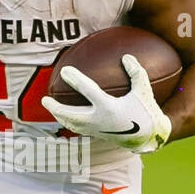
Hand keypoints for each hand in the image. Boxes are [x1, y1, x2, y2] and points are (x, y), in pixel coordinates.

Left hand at [41, 54, 171, 154]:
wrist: (149, 136)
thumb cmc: (146, 110)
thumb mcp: (144, 90)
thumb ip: (136, 72)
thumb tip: (126, 56)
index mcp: (110, 108)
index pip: (89, 92)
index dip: (76, 80)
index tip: (65, 71)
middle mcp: (100, 121)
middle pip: (72, 116)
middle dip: (57, 108)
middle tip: (44, 99)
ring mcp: (97, 130)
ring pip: (72, 125)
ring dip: (59, 116)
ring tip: (50, 107)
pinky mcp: (98, 135)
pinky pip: (79, 129)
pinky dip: (69, 122)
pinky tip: (65, 116)